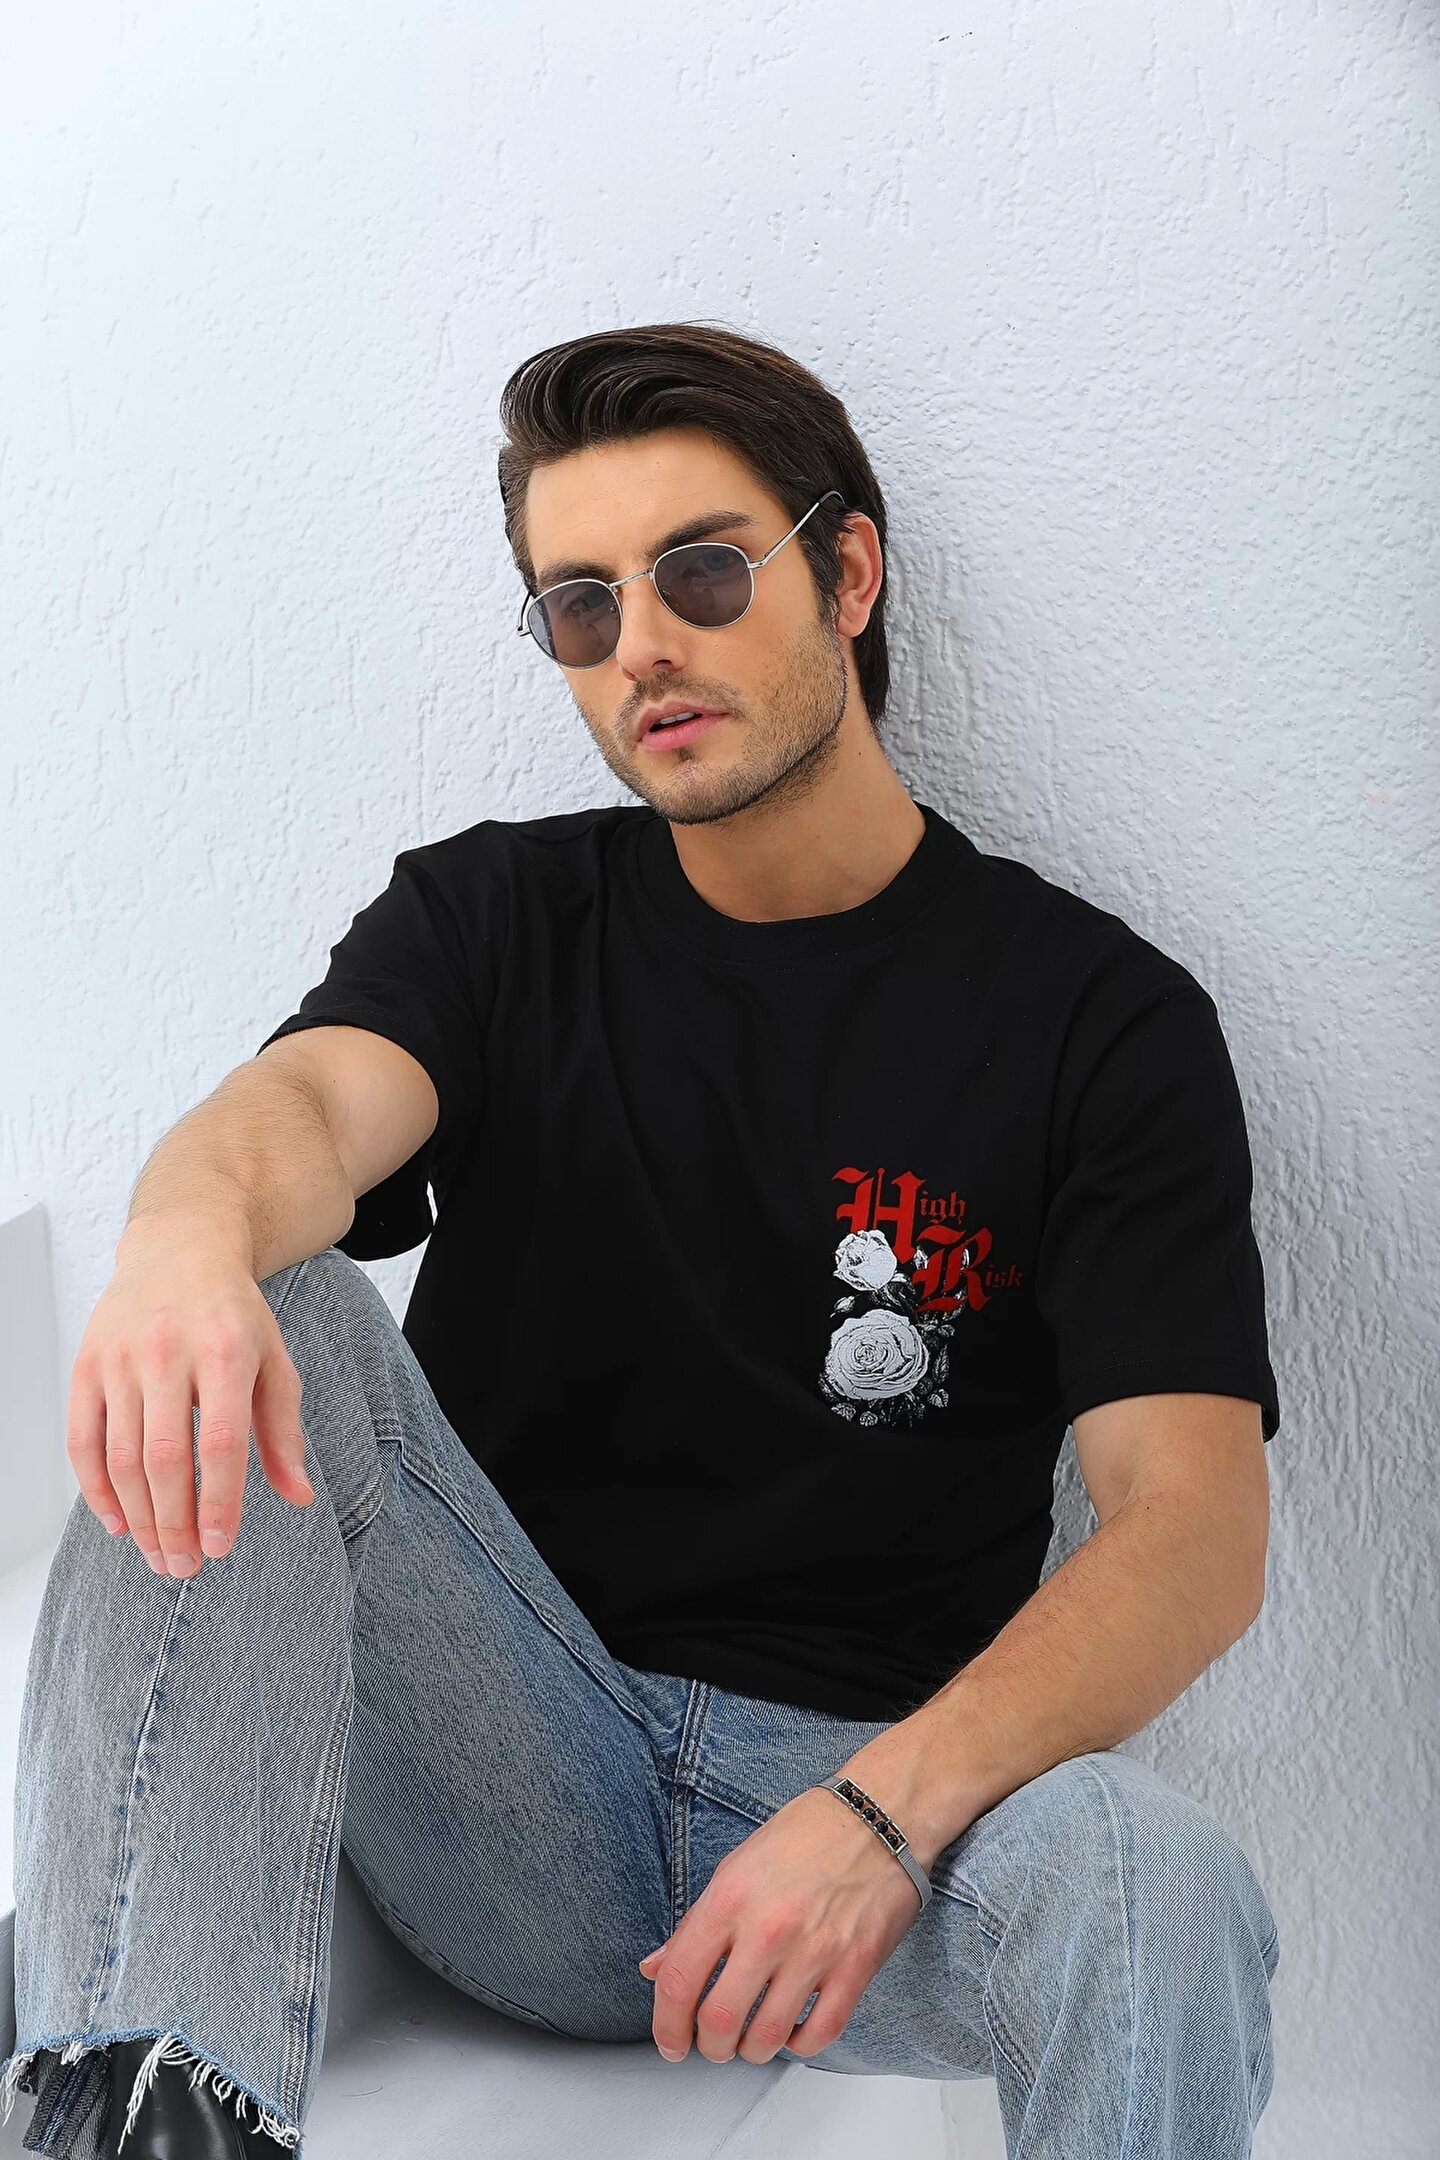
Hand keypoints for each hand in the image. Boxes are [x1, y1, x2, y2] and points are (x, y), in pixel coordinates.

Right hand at [67, 1220, 314, 1579]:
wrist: (180, 1249)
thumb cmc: (233, 1314)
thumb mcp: (274, 1360)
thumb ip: (283, 1430)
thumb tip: (299, 1496)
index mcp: (225, 1351)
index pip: (220, 1443)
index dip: (218, 1502)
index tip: (220, 1548)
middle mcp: (167, 1352)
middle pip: (165, 1458)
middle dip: (174, 1523)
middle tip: (184, 1568)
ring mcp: (120, 1358)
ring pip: (121, 1456)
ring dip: (138, 1517)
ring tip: (158, 1555)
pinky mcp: (86, 1364)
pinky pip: (83, 1440)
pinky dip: (96, 1490)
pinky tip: (119, 1523)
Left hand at [636, 1783, 923, 2065]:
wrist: (879, 1817)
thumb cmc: (807, 1835)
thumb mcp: (736, 1866)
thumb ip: (694, 1924)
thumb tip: (655, 1967)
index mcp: (731, 1897)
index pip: (679, 1979)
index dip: (666, 2025)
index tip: (671, 2041)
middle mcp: (769, 1927)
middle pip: (719, 2021)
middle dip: (708, 2047)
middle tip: (711, 2044)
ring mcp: (815, 1950)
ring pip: (767, 2039)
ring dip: (751, 2052)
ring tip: (750, 2039)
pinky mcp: (855, 1968)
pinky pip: (819, 2035)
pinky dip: (799, 2047)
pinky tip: (793, 2031)